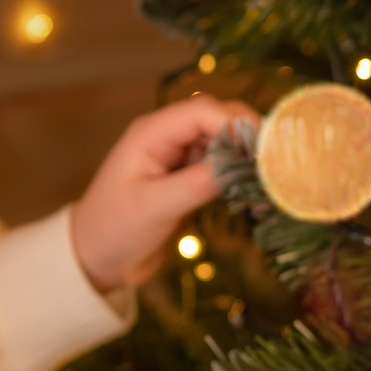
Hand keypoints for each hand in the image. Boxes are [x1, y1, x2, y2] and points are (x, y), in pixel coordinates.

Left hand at [68, 97, 256, 292]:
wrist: (94, 259)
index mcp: (152, 134)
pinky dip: (240, 174)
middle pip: (218, 119)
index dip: (235, 125)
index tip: (262, 152)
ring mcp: (179, 156)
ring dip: (247, 156)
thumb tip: (239, 166)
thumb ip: (195, 184)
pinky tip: (257, 193)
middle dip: (247, 137)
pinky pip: (222, 164)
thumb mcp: (153, 208)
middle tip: (275, 166)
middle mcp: (168, 137)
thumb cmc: (113, 229)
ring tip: (270, 181)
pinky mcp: (189, 177)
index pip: (203, 111)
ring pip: (224, 141)